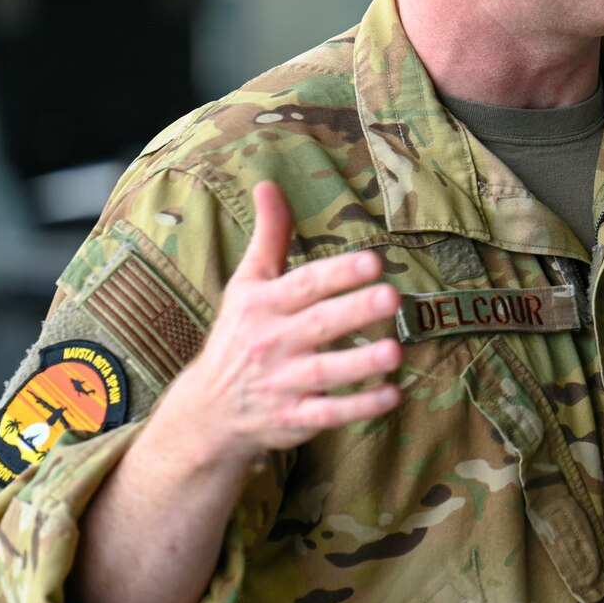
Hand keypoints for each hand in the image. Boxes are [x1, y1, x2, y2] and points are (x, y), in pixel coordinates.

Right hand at [162, 180, 402, 467]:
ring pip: (325, 373)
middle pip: (318, 325)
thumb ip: (268, 237)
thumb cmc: (239, 334)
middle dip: (355, 311)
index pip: (304, 285)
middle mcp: (271, 342)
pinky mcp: (293, 419)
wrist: (208, 409)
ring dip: (361, 364)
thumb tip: (268, 183)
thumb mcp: (247, 284)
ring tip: (396, 352)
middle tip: (392, 297)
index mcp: (263, 304)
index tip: (374, 261)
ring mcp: (282, 383)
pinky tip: (392, 395)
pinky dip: (359, 408)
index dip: (338, 273)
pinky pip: (328, 414)